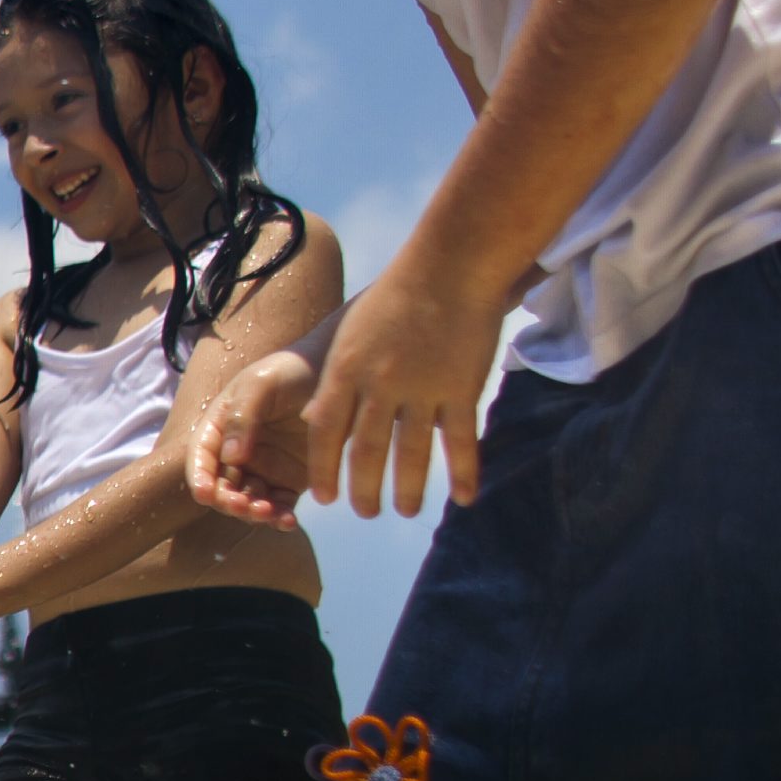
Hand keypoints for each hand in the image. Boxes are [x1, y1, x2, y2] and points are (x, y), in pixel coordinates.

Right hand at [188, 348, 318, 526]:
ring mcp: (264, 468)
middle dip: (228, 501)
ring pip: (248, 501)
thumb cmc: (293, 369)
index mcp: (220, 426)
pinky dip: (280, 518)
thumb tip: (230, 457)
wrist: (334, 371)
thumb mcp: (262, 384)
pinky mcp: (290, 481)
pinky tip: (287, 521)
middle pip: (222, 486)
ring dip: (253, 513)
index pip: (201, 456)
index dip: (200, 477)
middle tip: (243, 505)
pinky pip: (280, 506)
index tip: (205, 493)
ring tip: (268, 513)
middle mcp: (236, 452)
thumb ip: (243, 416)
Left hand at [301, 264, 505, 516]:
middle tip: (365, 513)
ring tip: (405, 512)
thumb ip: (338, 380)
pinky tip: (464, 498)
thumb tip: (316, 420)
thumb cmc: (396, 298)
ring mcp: (423, 388)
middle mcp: (380, 384)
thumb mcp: (351, 335)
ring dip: (407, 489)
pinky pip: (460, 441)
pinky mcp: (461, 388)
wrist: (449, 267)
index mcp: (346, 370)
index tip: (324, 497)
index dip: (324, 468)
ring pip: (411, 453)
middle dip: (363, 489)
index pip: (327, 432)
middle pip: (367, 451)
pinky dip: (463, 473)